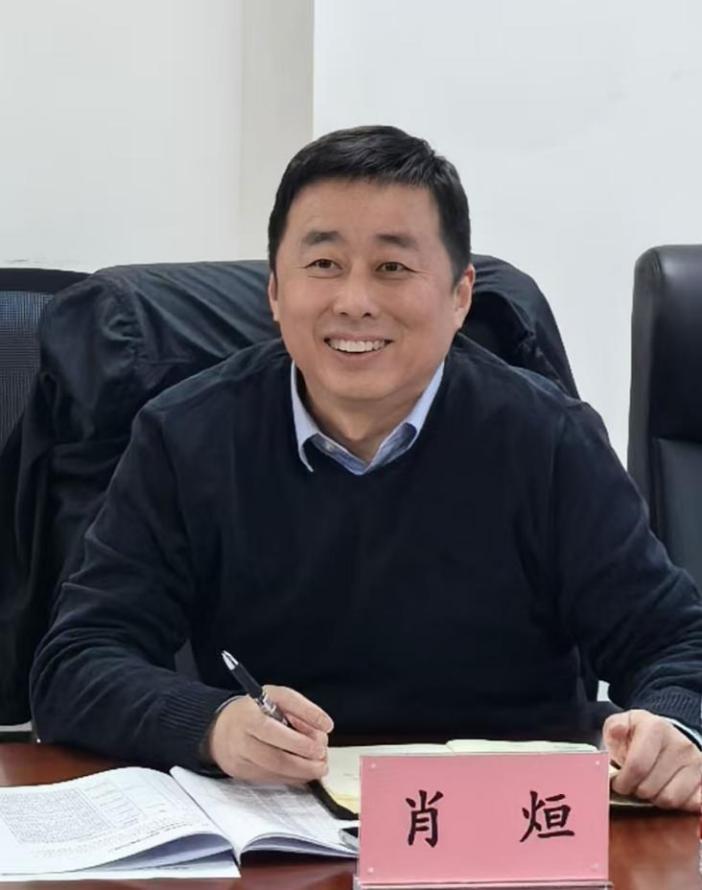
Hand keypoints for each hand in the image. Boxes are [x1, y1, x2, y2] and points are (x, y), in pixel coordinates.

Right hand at [207, 685, 333, 783]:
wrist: (220, 728)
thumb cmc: (253, 710)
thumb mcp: (276, 696)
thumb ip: (301, 708)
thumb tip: (324, 725)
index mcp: (249, 716)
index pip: (273, 730)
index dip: (299, 740)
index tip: (322, 740)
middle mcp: (241, 740)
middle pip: (275, 757)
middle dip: (305, 760)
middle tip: (323, 757)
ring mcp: (240, 759)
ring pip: (275, 771)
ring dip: (302, 771)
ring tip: (319, 766)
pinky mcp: (243, 774)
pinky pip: (271, 779)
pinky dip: (292, 777)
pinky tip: (304, 771)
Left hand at [603, 709, 700, 811]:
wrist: (669, 736)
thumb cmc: (640, 734)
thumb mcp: (623, 724)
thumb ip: (614, 728)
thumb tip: (617, 730)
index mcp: (656, 728)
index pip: (637, 766)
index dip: (623, 781)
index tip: (618, 782)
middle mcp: (680, 744)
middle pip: (651, 787)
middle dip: (636, 791)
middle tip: (632, 785)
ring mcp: (696, 762)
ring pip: (670, 799)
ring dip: (655, 799)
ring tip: (649, 787)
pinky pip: (691, 804)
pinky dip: (677, 805)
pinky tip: (666, 792)